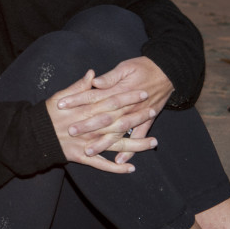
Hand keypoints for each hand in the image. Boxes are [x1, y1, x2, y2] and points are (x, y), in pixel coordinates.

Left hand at [56, 56, 172, 161]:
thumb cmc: (143, 67)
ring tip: (89, 150)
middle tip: (71, 131)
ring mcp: (137, 115)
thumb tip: (94, 80)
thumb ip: (110, 77)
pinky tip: (119, 160)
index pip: (93, 96)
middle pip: (104, 117)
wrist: (168, 72)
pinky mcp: (147, 121)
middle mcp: (127, 105)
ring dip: (104, 142)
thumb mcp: (125, 67)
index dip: (77, 100)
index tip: (61, 104)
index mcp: (119, 90)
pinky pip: (138, 137)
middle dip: (87, 125)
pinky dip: (130, 150)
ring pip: (118, 131)